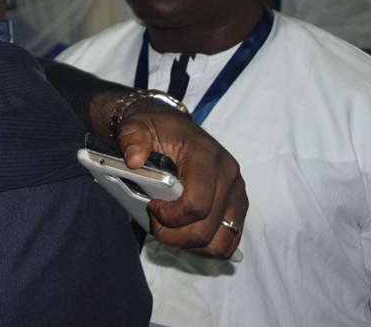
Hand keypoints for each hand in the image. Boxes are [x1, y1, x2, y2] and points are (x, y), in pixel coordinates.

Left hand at [116, 102, 246, 258]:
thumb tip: (134, 160)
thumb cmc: (158, 129)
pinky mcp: (238, 206)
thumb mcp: (137, 126)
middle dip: (174, 235)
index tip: (152, 206)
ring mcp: (237, 193)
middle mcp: (228, 176)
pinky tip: (186, 234)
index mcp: (206, 156)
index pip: (196, 204)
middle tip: (156, 223)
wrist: (176, 128)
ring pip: (220, 242)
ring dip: (190, 244)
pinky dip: (206, 246)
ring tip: (170, 230)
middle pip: (205, 229)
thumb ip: (132, 137)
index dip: (170, 216)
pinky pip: (229, 241)